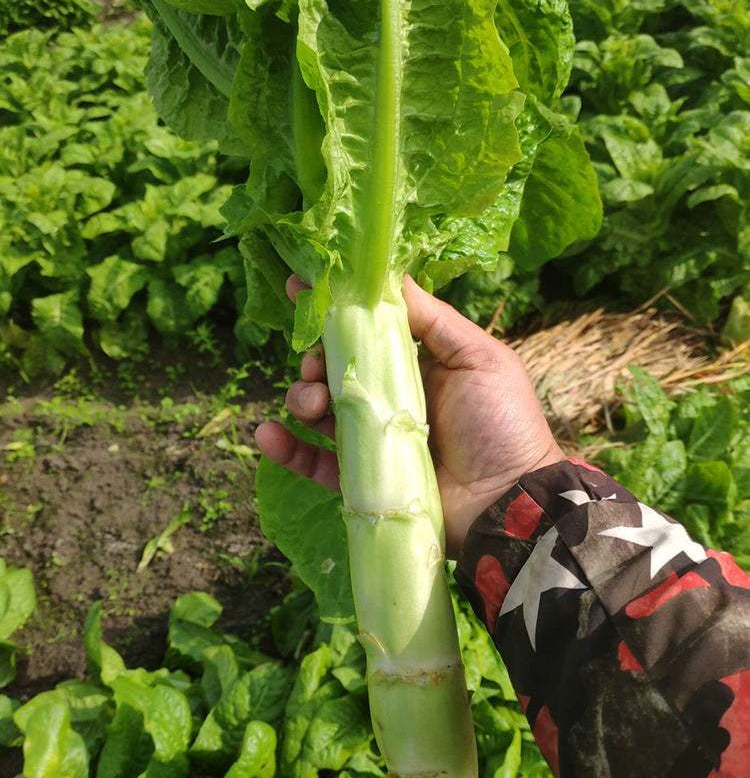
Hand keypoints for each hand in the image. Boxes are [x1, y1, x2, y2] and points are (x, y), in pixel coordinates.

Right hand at [255, 275, 563, 556]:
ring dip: (300, 397)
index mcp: (419, 365)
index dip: (335, 309)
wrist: (509, 501)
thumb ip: (433, 319)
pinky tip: (269, 434)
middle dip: (314, 358)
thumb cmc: (501, 423)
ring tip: (309, 402)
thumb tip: (392, 275)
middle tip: (314, 363)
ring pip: (321, 411)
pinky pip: (316, 461)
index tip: (299, 287)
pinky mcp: (363, 479)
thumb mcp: (478, 358)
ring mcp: (376, 439)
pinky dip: (288, 447)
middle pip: (336, 368)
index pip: (368, 330)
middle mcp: (393, 397)